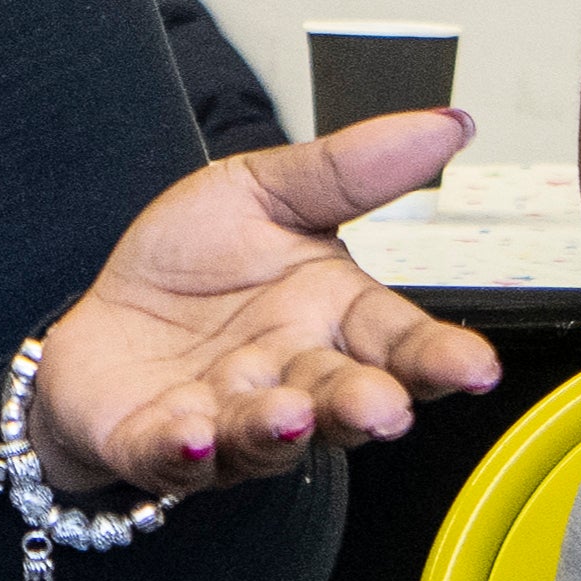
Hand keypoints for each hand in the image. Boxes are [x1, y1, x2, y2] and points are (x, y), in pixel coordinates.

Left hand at [26, 107, 503, 500]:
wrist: (103, 315)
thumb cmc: (193, 263)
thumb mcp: (266, 191)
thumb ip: (352, 169)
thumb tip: (450, 124)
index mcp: (331, 319)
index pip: (397, 341)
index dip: (438, 358)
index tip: (477, 368)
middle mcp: (289, 379)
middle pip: (340, 400)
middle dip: (363, 406)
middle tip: (384, 408)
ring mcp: (226, 420)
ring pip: (264, 437)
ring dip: (278, 430)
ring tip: (288, 414)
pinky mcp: (155, 444)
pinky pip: (172, 455)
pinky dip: (185, 451)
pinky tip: (194, 435)